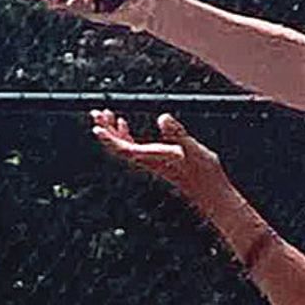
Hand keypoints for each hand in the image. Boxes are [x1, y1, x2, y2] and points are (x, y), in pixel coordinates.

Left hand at [90, 110, 229, 212]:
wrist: (208, 191)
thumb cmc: (203, 173)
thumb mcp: (193, 149)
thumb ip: (178, 133)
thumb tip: (163, 118)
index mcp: (152, 157)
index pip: (123, 148)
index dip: (108, 137)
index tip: (96, 126)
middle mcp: (147, 160)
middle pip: (117, 146)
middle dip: (105, 129)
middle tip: (96, 113)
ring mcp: (149, 160)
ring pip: (122, 145)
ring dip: (111, 130)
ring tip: (105, 114)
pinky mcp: (153, 159)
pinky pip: (130, 146)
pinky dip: (123, 134)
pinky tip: (123, 123)